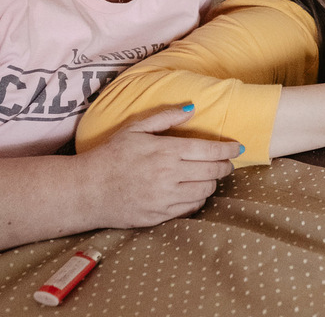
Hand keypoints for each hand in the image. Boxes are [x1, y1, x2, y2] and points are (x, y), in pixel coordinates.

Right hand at [77, 106, 240, 228]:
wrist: (86, 190)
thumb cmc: (110, 155)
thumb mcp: (135, 128)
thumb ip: (165, 117)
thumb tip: (192, 108)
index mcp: (165, 151)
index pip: (209, 150)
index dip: (228, 149)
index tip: (238, 147)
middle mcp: (168, 176)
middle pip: (212, 172)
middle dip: (225, 166)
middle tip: (227, 162)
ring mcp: (164, 198)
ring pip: (205, 191)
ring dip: (212, 183)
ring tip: (210, 176)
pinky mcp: (159, 216)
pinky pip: (191, 208)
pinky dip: (198, 199)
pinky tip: (194, 191)